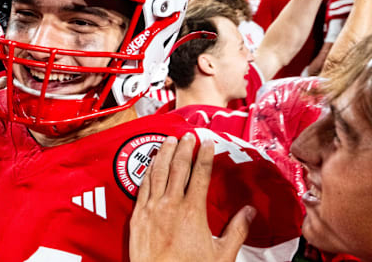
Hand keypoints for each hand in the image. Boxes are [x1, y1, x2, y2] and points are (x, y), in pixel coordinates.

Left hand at [128, 134, 255, 261]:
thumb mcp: (222, 254)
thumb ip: (236, 230)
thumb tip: (249, 212)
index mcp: (193, 211)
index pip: (200, 174)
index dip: (204, 156)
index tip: (208, 144)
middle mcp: (171, 204)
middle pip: (178, 168)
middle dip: (184, 149)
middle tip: (188, 136)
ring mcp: (152, 208)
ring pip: (157, 172)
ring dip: (164, 154)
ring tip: (169, 141)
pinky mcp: (138, 216)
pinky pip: (142, 187)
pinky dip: (147, 172)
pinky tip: (150, 164)